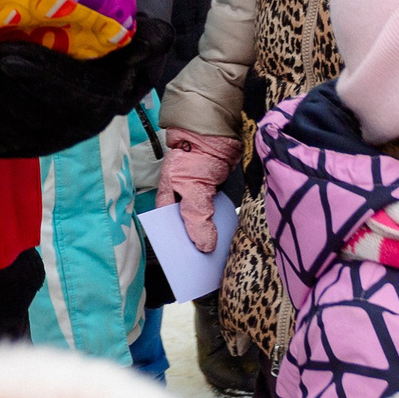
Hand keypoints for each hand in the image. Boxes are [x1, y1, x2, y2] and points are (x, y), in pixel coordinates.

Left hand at [0, 16, 171, 159]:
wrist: (107, 74)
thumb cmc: (115, 43)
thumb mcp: (145, 34)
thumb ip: (149, 36)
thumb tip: (147, 40)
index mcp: (104, 97)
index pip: (70, 88)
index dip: (37, 74)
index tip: (6, 57)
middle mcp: (76, 125)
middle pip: (28, 108)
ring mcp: (47, 139)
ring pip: (5, 125)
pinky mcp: (23, 145)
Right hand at [157, 130, 238, 252]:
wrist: (219, 133)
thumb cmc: (197, 155)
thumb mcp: (192, 187)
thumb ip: (196, 216)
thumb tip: (203, 246)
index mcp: (168, 198)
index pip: (168, 228)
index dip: (176, 245)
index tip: (188, 264)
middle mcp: (182, 200)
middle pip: (187, 229)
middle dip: (197, 243)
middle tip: (207, 264)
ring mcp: (200, 198)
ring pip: (205, 224)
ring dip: (212, 236)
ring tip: (221, 256)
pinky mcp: (217, 196)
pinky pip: (219, 215)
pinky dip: (224, 225)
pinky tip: (231, 237)